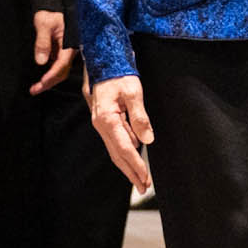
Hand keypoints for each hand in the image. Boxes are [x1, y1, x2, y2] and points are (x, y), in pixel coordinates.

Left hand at [28, 10, 74, 93]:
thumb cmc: (50, 14)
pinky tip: (40, 80)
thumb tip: (41, 61)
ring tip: (35, 88)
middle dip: (49, 83)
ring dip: (49, 81)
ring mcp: (66, 53)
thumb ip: (42, 42)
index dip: (52, 74)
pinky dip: (49, 75)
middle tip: (35, 90)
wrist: (53, 9)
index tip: (42, 81)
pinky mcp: (61, 54)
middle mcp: (70, 51)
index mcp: (69, 44)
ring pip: (60, 72)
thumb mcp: (43, 24)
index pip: (62, 63)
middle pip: (62, 72)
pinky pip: (57, 67)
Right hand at [89, 74, 153, 192]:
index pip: (124, 148)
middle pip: (116, 155)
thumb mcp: (133, 91)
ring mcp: (101, 124)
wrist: (101, 60)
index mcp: (107, 119)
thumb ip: (139, 116)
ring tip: (141, 179)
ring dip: (128, 165)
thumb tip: (147, 139)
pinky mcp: (105, 121)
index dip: (135, 165)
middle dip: (130, 172)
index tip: (145, 179)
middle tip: (143, 188)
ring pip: (115, 150)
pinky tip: (135, 158)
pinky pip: (116, 141)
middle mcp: (101, 125)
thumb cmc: (117, 73)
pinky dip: (126, 153)